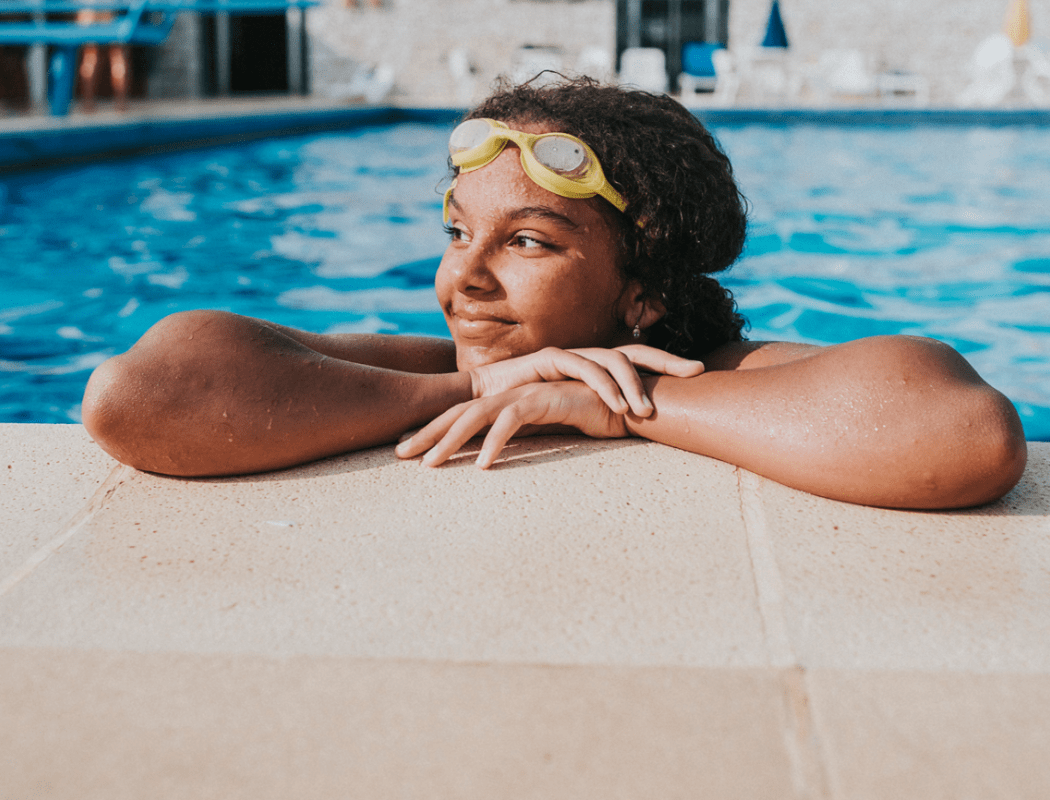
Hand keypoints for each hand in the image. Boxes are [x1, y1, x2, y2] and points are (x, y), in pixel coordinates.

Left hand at [395, 381, 627, 468]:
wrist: (630, 400)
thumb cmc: (591, 417)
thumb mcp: (549, 430)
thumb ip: (524, 437)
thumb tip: (495, 456)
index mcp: (508, 402)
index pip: (461, 417)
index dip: (433, 432)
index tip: (409, 452)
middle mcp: (512, 395)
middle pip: (458, 414)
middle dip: (427, 434)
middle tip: (398, 456)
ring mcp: (527, 394)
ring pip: (477, 416)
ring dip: (451, 440)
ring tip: (430, 466)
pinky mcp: (546, 399)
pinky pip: (513, 420)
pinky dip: (495, 441)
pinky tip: (483, 465)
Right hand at [469, 345, 702, 417]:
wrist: (481, 396)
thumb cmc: (525, 408)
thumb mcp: (570, 413)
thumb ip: (598, 416)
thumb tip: (635, 430)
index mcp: (596, 367)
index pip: (639, 361)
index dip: (669, 364)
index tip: (703, 373)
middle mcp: (586, 355)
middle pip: (635, 351)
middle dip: (667, 361)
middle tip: (696, 373)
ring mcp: (570, 354)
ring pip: (612, 359)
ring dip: (634, 384)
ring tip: (649, 411)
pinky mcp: (549, 358)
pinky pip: (583, 368)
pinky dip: (603, 386)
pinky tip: (618, 406)